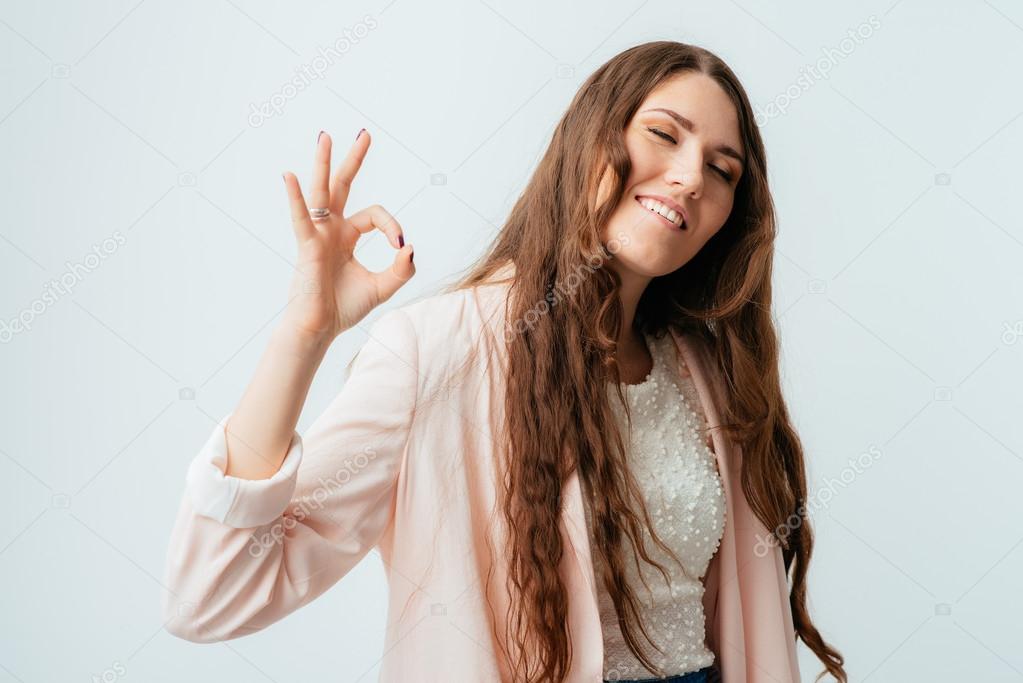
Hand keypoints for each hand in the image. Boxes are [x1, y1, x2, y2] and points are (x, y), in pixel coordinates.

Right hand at [280, 130, 414, 343]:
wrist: (320, 328)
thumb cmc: (344, 308)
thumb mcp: (383, 287)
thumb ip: (401, 268)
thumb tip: (409, 246)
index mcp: (347, 236)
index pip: (375, 216)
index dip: (392, 226)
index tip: (400, 248)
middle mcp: (331, 230)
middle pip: (343, 186)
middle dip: (353, 160)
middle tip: (365, 134)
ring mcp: (317, 235)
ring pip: (321, 193)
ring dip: (324, 165)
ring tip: (326, 137)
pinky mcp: (307, 247)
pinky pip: (301, 218)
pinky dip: (295, 198)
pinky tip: (289, 176)